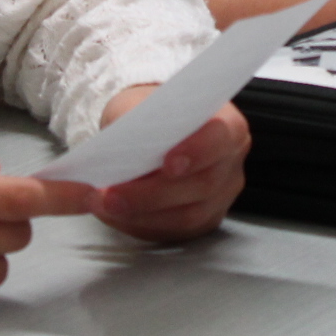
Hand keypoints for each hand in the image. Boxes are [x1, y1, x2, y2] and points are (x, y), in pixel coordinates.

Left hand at [83, 90, 249, 242]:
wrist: (153, 131)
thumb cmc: (150, 114)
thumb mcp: (138, 104)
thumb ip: (133, 123)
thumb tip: (113, 150)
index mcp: (226, 123)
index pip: (221, 138)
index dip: (197, 152)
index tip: (167, 163)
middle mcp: (231, 161)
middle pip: (203, 184)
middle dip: (153, 193)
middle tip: (110, 194)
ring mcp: (222, 195)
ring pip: (188, 215)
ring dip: (142, 214)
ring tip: (104, 205)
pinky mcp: (204, 219)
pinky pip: (175, 231)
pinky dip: (141, 225)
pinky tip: (114, 215)